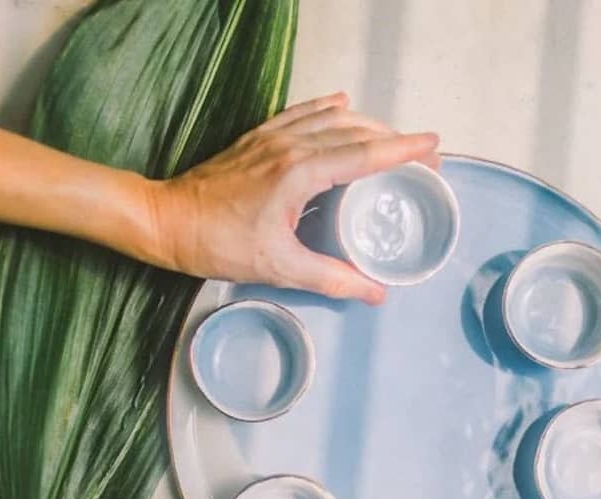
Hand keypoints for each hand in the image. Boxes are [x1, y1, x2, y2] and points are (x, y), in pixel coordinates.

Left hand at [147, 92, 439, 304]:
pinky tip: (342, 102)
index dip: (402, 151)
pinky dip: (327, 108)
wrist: (167, 221)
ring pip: (331, 118)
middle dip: (393, 139)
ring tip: (393, 137)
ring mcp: (272, 137)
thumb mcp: (280, 267)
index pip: (363, 154)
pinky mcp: (258, 138)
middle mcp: (290, 146)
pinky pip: (301, 113)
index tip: (433, 147)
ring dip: (367, 124)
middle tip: (422, 156)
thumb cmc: (220, 244)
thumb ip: (332, 278)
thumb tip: (375, 294)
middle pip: (354, 131)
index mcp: (299, 173)